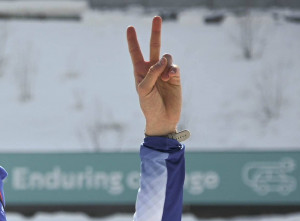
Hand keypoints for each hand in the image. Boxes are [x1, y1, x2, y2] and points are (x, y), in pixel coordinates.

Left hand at [126, 16, 181, 136]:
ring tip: (165, 78)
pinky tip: (171, 77)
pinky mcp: (175, 76)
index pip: (135, 53)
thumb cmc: (149, 106)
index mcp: (139, 72)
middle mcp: (152, 69)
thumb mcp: (144, 90)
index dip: (132, 41)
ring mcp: (164, 72)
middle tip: (156, 17)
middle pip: (153, 47)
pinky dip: (172, 70)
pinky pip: (174, 66)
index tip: (130, 28)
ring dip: (165, 64)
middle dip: (155, 32)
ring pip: (166, 56)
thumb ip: (151, 73)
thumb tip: (163, 59)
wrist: (163, 119)